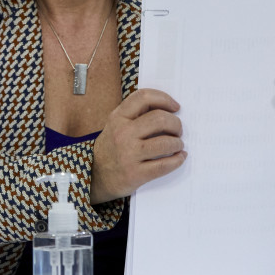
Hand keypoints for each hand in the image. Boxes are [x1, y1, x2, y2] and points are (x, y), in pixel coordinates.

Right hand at [90, 88, 186, 203]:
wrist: (95, 177)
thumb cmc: (111, 149)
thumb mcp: (115, 125)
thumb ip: (135, 115)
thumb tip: (168, 110)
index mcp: (118, 118)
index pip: (144, 97)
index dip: (164, 99)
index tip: (175, 107)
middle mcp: (122, 133)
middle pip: (160, 119)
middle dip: (176, 123)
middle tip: (178, 130)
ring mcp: (129, 154)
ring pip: (165, 142)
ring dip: (178, 143)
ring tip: (177, 145)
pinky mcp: (136, 174)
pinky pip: (164, 165)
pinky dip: (177, 160)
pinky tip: (179, 157)